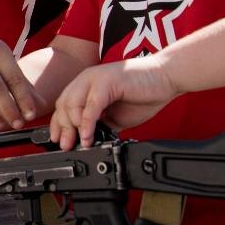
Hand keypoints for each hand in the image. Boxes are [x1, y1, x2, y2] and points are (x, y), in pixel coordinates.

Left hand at [49, 56, 178, 149]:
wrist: (166, 78)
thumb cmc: (143, 94)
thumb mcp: (115, 116)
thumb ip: (100, 124)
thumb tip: (87, 142)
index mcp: (86, 85)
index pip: (63, 105)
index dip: (58, 124)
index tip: (58, 141)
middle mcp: (87, 79)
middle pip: (64, 105)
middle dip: (63, 128)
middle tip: (66, 146)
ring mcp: (95, 78)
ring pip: (73, 103)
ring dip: (73, 127)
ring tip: (79, 143)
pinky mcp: (107, 81)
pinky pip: (92, 105)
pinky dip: (87, 123)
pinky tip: (88, 135)